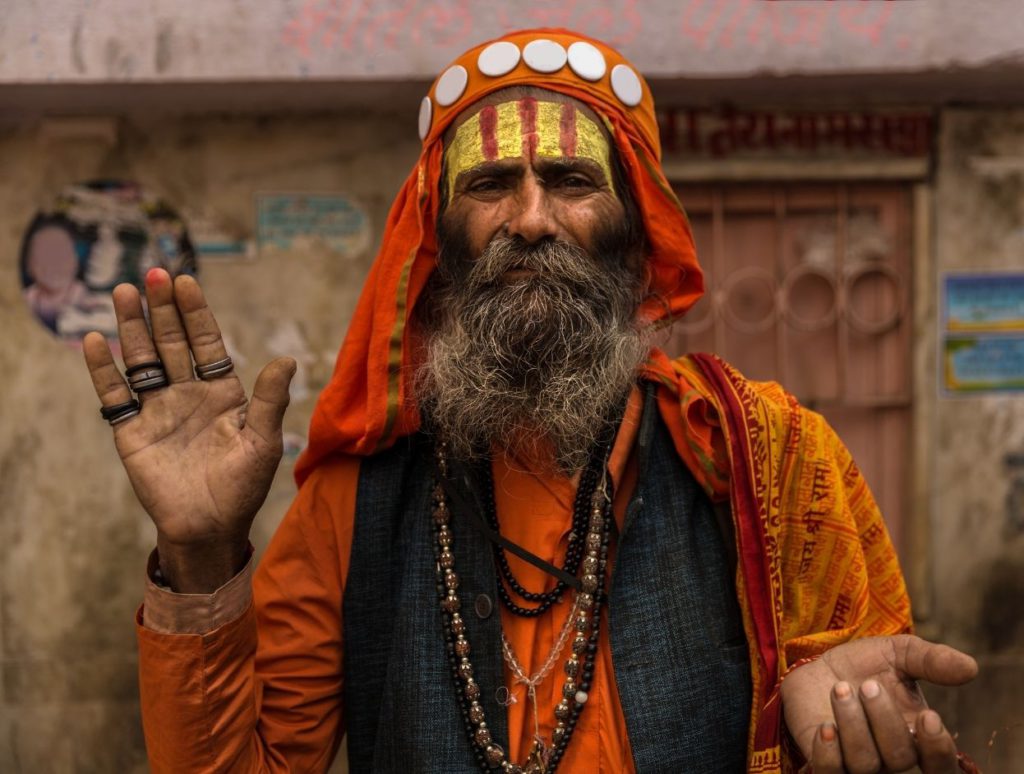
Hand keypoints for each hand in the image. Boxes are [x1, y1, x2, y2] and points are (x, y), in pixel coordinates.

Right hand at [84, 269, 294, 591]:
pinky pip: (115, 396)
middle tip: (153, 275)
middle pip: (172, 343)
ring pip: (142, 360)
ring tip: (124, 292)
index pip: (206, 344)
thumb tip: (288, 359)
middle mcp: (187, 394)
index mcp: (221, 393)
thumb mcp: (263, 441)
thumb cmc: (243, 487)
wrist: (210, 527)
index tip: (186, 282)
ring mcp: (158, 410)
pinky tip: (95, 341)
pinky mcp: (132, 432)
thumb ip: (270, 400)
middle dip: (163, 310)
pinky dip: (104, 370)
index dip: (196, 314)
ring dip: (132, 328)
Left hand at [781, 635, 977, 772]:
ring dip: (852, 723)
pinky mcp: (823, 760)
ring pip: (864, 763)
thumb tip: (971, 667)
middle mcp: (890, 759)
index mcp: (918, 740)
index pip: (941, 767)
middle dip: (885, 719)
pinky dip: (828, 753)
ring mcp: (856, 763)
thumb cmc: (865, 665)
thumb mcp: (900, 654)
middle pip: (900, 759)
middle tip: (869, 685)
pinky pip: (830, 772)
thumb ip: (932, 661)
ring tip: (840, 688)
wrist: (817, 665)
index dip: (938, 750)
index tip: (927, 717)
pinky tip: (826, 727)